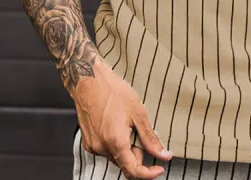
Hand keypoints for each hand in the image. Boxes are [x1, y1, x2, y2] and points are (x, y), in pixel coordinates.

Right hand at [71, 55, 172, 178]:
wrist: (89, 80)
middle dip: (137, 153)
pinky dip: (115, 143)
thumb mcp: (138, 112)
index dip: (149, 173)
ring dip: (125, 148)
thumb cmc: (113, 91)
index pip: (134, 171)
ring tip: (127, 124)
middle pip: (125, 163)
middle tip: (140, 132)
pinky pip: (106, 150)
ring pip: (116, 156)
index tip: (159, 168)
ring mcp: (93, 145)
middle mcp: (102, 148)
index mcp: (116, 142)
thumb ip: (150, 138)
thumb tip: (163, 154)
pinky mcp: (88, 141)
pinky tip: (117, 125)